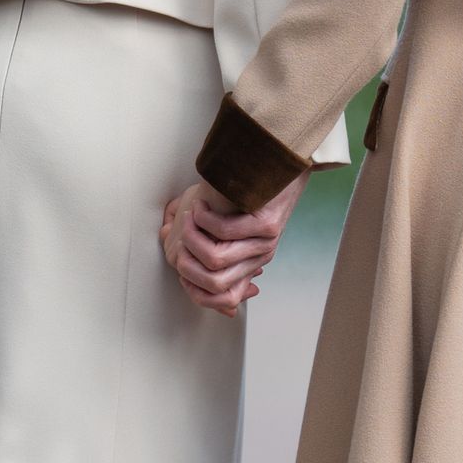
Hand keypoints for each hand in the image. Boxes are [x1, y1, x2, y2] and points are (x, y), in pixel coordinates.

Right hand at [159, 173, 306, 314]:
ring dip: (192, 235)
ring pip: (216, 258)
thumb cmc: (249, 193)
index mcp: (251, 264)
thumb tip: (183, 256)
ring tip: (190, 215)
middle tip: (182, 231)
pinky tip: (202, 205)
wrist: (281, 164)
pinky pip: (224, 231)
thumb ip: (211, 247)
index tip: (180, 256)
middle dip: (187, 258)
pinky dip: (204, 218)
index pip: (222, 298)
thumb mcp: (231, 226)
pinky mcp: (267, 225)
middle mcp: (260, 259)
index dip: (193, 285)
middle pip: (213, 282)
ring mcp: (265, 243)